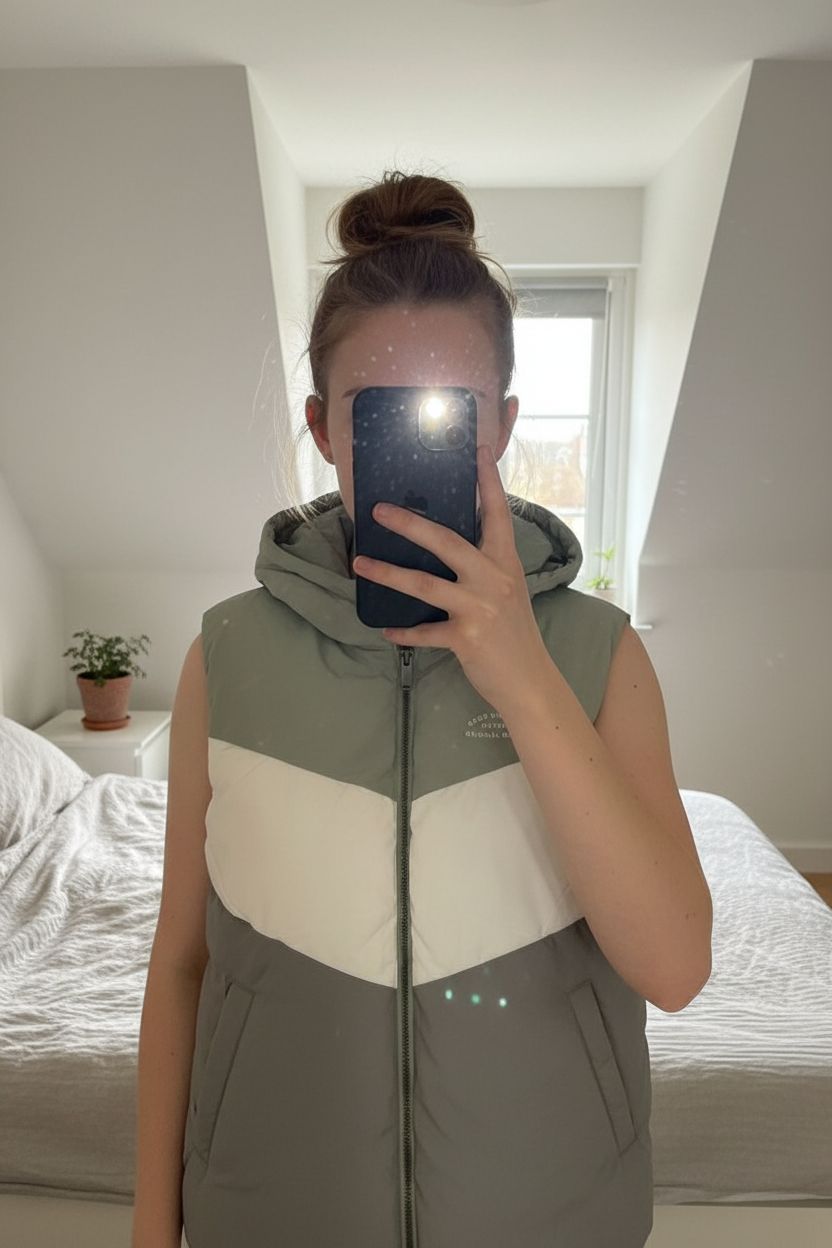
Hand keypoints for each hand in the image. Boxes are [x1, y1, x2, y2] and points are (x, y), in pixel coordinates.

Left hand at [352, 443, 552, 716]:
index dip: (487, 481)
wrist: (530, 682)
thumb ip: (483, 569)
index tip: (476, 450)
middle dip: (409, 523)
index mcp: (506, 562)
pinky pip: (424, 632)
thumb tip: (445, 548)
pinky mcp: (466, 637)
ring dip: (387, 574)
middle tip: (379, 510)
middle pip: (446, 541)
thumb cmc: (515, 635)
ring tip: (360, 564)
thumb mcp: (507, 592)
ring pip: (424, 584)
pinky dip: (404, 632)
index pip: (496, 513)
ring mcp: (479, 607)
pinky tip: (386, 630)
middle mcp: (494, 579)